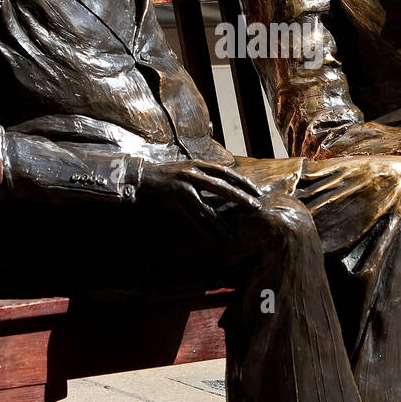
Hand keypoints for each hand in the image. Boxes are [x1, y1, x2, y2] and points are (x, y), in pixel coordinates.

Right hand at [136, 159, 262, 227]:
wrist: (144, 177)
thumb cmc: (170, 173)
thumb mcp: (189, 167)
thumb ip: (205, 173)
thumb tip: (228, 183)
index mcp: (197, 164)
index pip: (225, 172)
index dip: (242, 182)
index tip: (256, 191)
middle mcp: (192, 174)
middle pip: (220, 187)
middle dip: (239, 197)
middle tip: (255, 207)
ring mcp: (183, 188)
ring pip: (206, 207)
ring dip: (220, 221)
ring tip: (232, 232)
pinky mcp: (175, 202)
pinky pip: (192, 218)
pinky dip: (204, 228)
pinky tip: (213, 237)